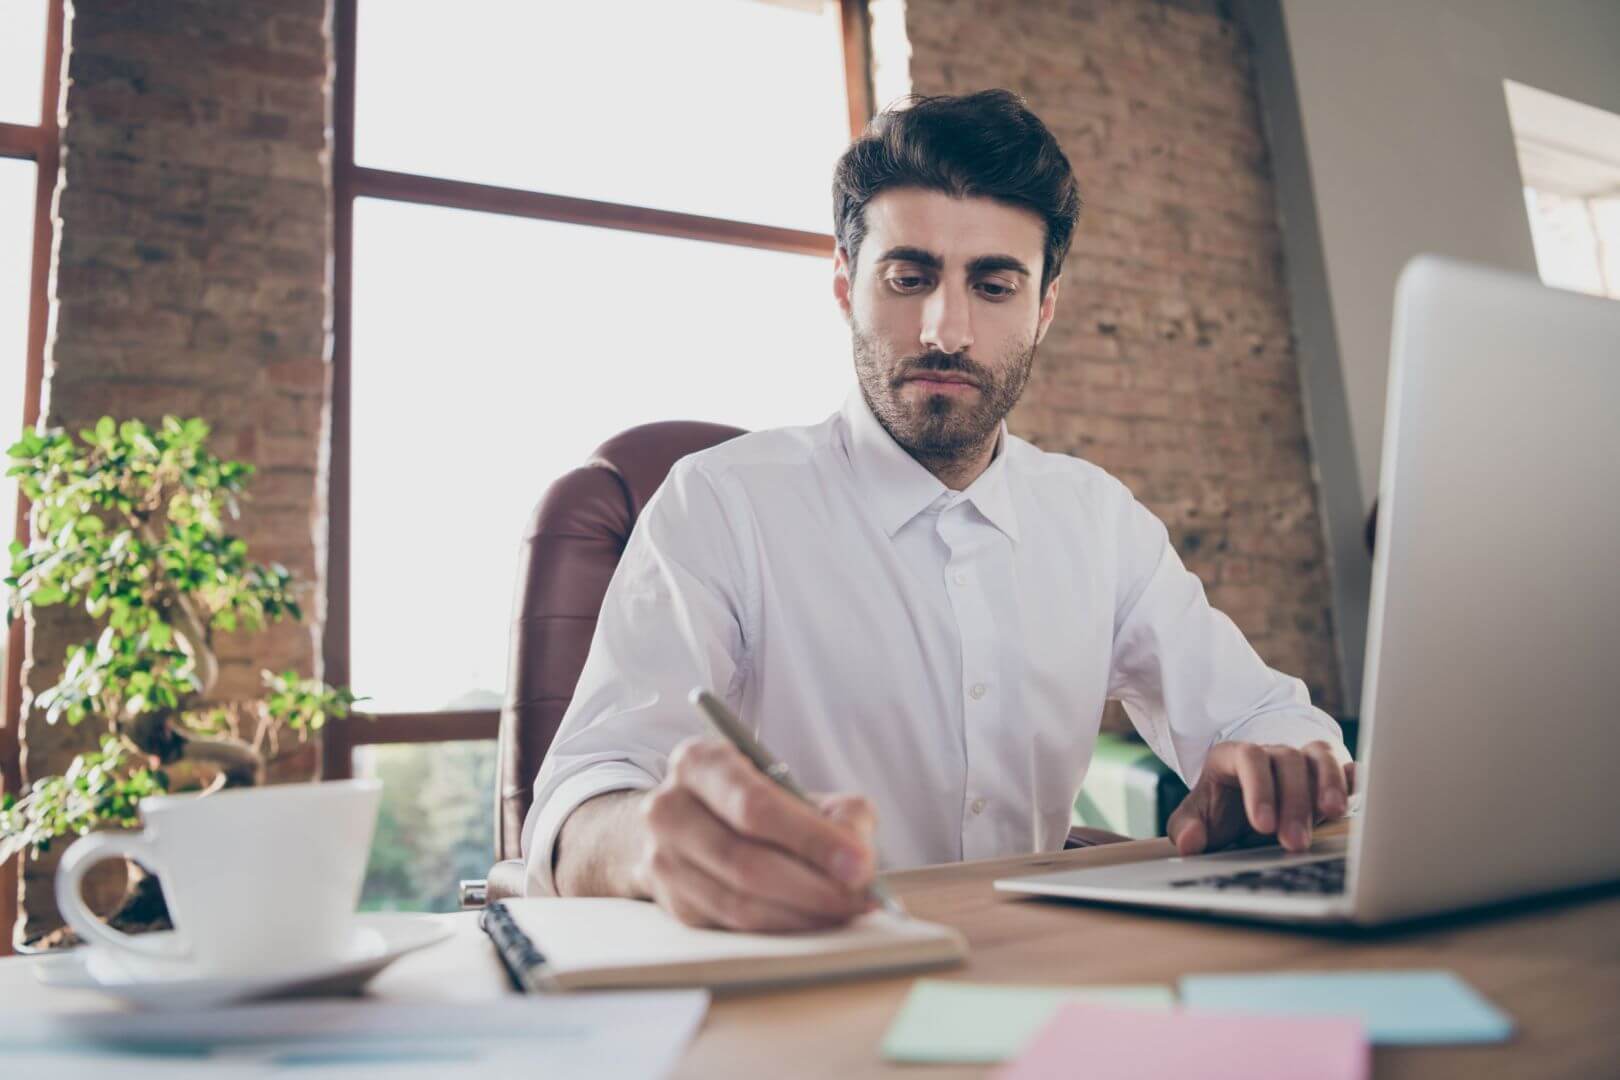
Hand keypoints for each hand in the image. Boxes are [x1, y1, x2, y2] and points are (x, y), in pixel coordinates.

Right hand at [632, 736, 878, 931]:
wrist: (696, 823)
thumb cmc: (758, 802)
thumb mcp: (798, 788)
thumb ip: (838, 813)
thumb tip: (858, 863)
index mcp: (699, 762)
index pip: (754, 807)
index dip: (810, 839)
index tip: (858, 863)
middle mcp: (669, 808)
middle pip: (745, 861)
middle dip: (813, 886)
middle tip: (860, 896)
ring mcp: (662, 860)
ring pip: (738, 903)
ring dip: (801, 914)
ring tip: (845, 910)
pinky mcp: (672, 903)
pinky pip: (732, 928)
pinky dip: (781, 929)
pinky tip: (814, 920)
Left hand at [1167, 740, 1355, 855]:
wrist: (1240, 803)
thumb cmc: (1220, 809)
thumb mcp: (1197, 817)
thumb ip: (1186, 828)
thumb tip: (1189, 842)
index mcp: (1234, 757)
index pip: (1249, 758)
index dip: (1259, 788)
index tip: (1262, 825)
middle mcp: (1271, 753)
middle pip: (1288, 761)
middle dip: (1294, 802)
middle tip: (1295, 842)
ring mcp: (1302, 760)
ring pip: (1319, 756)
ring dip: (1329, 783)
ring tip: (1334, 812)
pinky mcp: (1327, 773)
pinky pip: (1343, 765)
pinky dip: (1352, 776)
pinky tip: (1360, 787)